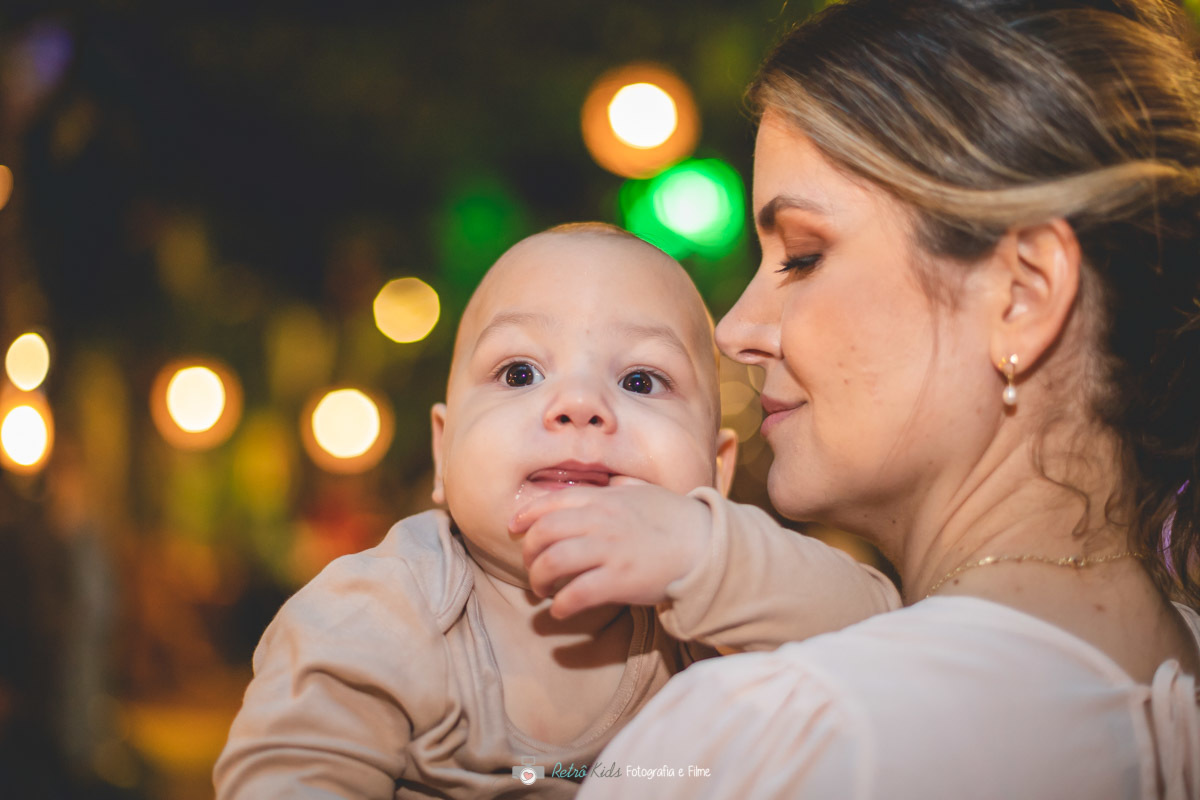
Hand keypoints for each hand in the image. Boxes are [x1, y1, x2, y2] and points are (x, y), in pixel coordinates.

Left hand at [510, 478, 712, 618]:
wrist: (707, 545)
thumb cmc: (676, 519)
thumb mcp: (643, 492)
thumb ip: (618, 488)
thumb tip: (606, 483)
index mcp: (604, 499)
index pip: (550, 503)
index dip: (526, 517)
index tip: (514, 528)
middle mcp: (600, 521)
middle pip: (543, 534)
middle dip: (529, 553)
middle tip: (532, 568)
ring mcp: (609, 551)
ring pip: (552, 563)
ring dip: (539, 580)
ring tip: (543, 591)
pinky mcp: (619, 580)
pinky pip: (576, 594)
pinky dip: (560, 605)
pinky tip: (560, 610)